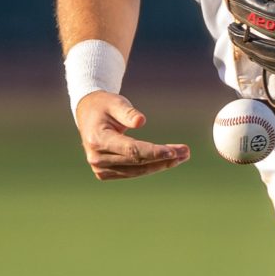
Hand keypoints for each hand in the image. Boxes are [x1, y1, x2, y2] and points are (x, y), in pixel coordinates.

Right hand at [74, 92, 188, 179]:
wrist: (88, 115)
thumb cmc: (104, 105)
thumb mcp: (115, 102)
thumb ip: (128, 111)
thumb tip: (141, 121)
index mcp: (98, 139)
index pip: (131, 149)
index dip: (153, 152)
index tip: (172, 151)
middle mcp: (97, 158)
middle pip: (137, 162)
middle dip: (163, 158)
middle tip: (186, 152)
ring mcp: (100, 169)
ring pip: (137, 171)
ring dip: (161, 165)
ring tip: (182, 156)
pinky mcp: (106, 173)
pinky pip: (133, 172)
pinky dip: (151, 167)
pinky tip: (168, 160)